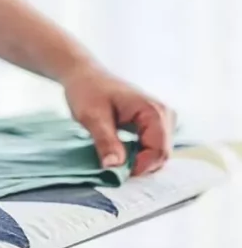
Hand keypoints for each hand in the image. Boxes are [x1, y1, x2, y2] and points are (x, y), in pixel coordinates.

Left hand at [60, 64, 174, 175]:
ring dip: (138, 161)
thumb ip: (105, 141)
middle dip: (139, 166)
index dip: (139, 167)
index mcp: (154, 111)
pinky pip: (152, 147)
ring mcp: (162, 119)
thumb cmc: (87, 91)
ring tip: (114, 157)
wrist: (84, 75)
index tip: (115, 172)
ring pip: (158, 153)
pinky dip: (138, 154)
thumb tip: (114, 167)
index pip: (159, 151)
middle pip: (162, 154)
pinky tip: (120, 152)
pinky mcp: (154, 123)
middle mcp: (165, 114)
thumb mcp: (91, 117)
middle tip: (112, 166)